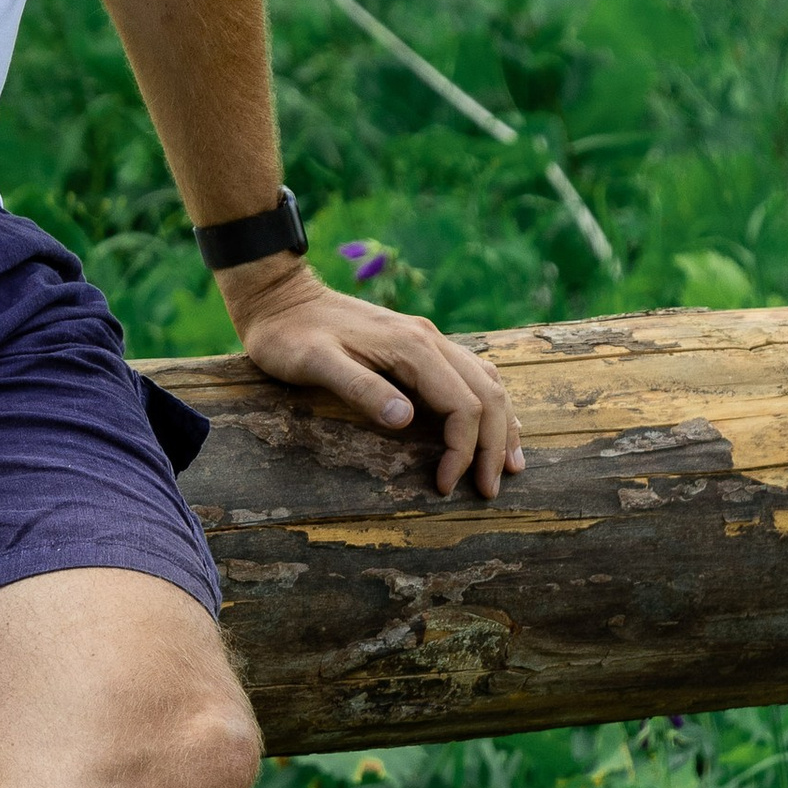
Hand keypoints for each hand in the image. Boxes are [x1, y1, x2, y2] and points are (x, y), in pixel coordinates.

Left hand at [222, 256, 523, 499]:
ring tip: (507, 464)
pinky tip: (489, 424)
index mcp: (411, 348)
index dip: (463, 450)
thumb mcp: (313, 363)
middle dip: (494, 445)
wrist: (280, 297)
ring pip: (487, 382)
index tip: (446, 485)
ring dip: (501, 424)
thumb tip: (406, 420)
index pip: (462, 406)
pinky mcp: (418, 344)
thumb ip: (359, 388)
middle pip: (487, 395)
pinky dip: (487, 403)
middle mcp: (430, 340)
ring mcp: (427, 339)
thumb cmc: (289, 336)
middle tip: (488, 490)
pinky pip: (470, 373)